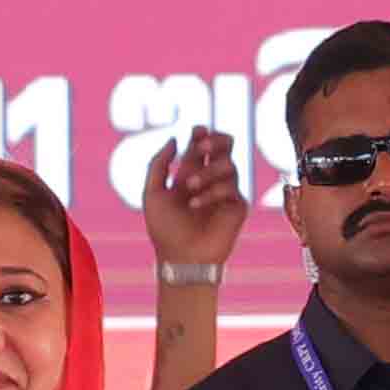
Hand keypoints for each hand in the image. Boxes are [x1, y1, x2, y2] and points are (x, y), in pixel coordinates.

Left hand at [141, 127, 250, 272]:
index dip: (201, 134)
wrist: (181, 258)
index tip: (196, 130)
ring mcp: (226, 192)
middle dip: (216, 140)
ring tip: (188, 187)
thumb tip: (174, 139)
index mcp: (191, 174)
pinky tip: (195, 205)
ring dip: (206, 172)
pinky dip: (211, 192)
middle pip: (226, 146)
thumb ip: (158, 164)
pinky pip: (231, 188)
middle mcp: (211, 180)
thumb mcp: (152, 192)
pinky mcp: (237, 206)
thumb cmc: (164, 229)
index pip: (203, 145)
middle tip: (201, 146)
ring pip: (228, 165)